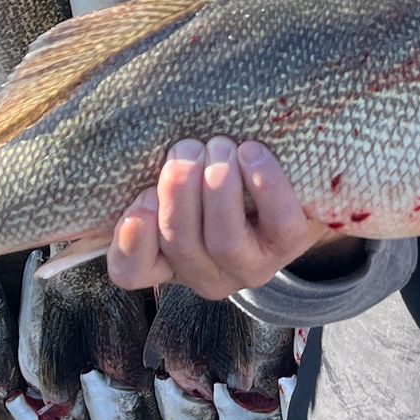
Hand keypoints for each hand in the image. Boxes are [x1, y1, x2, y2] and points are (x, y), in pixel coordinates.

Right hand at [106, 139, 329, 301]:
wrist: (286, 187)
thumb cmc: (217, 175)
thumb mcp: (180, 178)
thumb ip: (156, 174)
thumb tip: (135, 144)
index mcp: (166, 261)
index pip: (130, 272)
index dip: (130, 239)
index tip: (142, 194)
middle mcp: (205, 274)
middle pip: (179, 243)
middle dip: (179, 189)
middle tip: (186, 147)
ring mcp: (249, 267)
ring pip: (224, 240)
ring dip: (218, 186)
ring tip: (220, 146)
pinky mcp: (288, 247)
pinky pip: (279, 223)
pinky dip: (264, 184)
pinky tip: (251, 153)